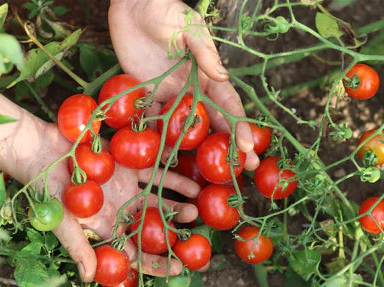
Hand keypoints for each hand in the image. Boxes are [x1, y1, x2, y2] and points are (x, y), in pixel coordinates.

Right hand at [0, 82, 200, 282]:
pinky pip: (155, 173)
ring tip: (196, 209)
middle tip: (195, 240)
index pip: (134, 252)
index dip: (155, 262)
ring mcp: (126, 187)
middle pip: (151, 227)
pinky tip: (190, 184)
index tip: (178, 268)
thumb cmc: (46, 189)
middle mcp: (120, 210)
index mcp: (106, 228)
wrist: (41, 150)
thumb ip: (77, 246)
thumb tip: (90, 278)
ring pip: (157, 200)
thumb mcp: (60, 220)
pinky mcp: (128, 165)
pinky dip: (172, 178)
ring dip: (176, 205)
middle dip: (173, 235)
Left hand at [108, 0, 259, 169]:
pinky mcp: (147, 92)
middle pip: (212, 121)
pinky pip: (153, 118)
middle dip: (228, 146)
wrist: (133, 4)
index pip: (228, 104)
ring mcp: (170, 93)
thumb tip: (223, 78)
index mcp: (207, 73)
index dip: (240, 126)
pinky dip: (157, 135)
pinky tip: (162, 155)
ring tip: (202, 173)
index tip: (249, 147)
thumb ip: (205, 53)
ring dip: (193, 148)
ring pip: (184, 126)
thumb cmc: (165, 10)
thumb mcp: (189, 27)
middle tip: (242, 170)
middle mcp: (192, 88)